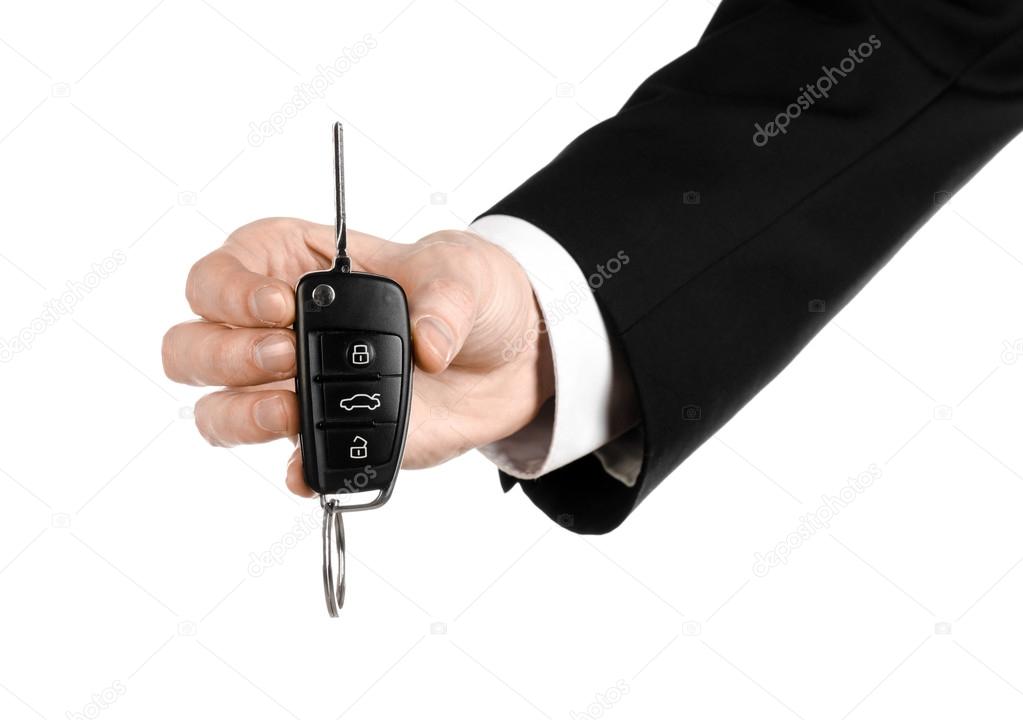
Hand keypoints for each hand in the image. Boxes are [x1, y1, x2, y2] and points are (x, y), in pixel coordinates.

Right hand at [162, 218, 552, 495]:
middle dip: (225, 354)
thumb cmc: (468, 294)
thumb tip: (428, 347)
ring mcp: (296, 387)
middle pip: (193, 345)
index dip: (230, 291)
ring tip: (291, 409)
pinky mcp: (328, 434)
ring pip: (218, 407)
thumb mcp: (464, 276)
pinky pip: (289, 460)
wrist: (508, 356)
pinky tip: (312, 467)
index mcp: (293, 267)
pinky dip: (296, 468)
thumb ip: (445, 303)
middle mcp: (278, 329)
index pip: (217, 275)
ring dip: (240, 413)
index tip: (280, 306)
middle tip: (285, 354)